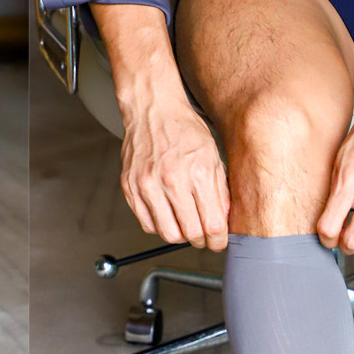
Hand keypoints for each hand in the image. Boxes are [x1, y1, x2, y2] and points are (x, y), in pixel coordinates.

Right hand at [120, 96, 229, 250]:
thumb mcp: (213, 157)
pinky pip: (147, 224)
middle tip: (203, 237)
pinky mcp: (131, 188)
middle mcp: (171, 181)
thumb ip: (219, 192)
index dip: (218, 240)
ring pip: (167, 234)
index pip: (212, 225)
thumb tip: (222, 223)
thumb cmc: (184, 130)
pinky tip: (167, 215)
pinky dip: (160, 226)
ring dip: (180, 236)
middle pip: (190, 234)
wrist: (153, 111)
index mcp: (197, 172)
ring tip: (185, 225)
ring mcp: (147, 186)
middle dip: (200, 241)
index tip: (218, 242)